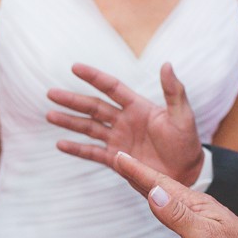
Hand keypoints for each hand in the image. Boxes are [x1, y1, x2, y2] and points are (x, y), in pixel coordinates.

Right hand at [47, 62, 203, 184]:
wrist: (187, 173)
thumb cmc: (187, 142)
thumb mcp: (183, 116)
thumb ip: (174, 91)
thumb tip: (167, 64)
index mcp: (138, 107)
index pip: (111, 87)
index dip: (93, 77)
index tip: (75, 68)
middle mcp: (124, 121)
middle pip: (93, 107)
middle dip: (72, 100)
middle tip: (50, 93)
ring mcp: (118, 140)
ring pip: (88, 128)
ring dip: (69, 121)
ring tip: (49, 115)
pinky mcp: (116, 159)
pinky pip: (92, 153)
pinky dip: (76, 149)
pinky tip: (60, 144)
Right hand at [111, 152, 237, 237]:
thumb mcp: (203, 235)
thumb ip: (177, 215)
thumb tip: (153, 192)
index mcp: (193, 203)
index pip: (159, 183)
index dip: (137, 171)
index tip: (118, 156)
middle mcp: (194, 206)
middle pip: (160, 185)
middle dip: (138, 172)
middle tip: (119, 158)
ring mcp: (198, 217)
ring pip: (166, 197)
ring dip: (147, 186)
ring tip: (133, 176)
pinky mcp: (200, 230)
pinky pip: (172, 213)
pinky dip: (159, 204)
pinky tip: (158, 205)